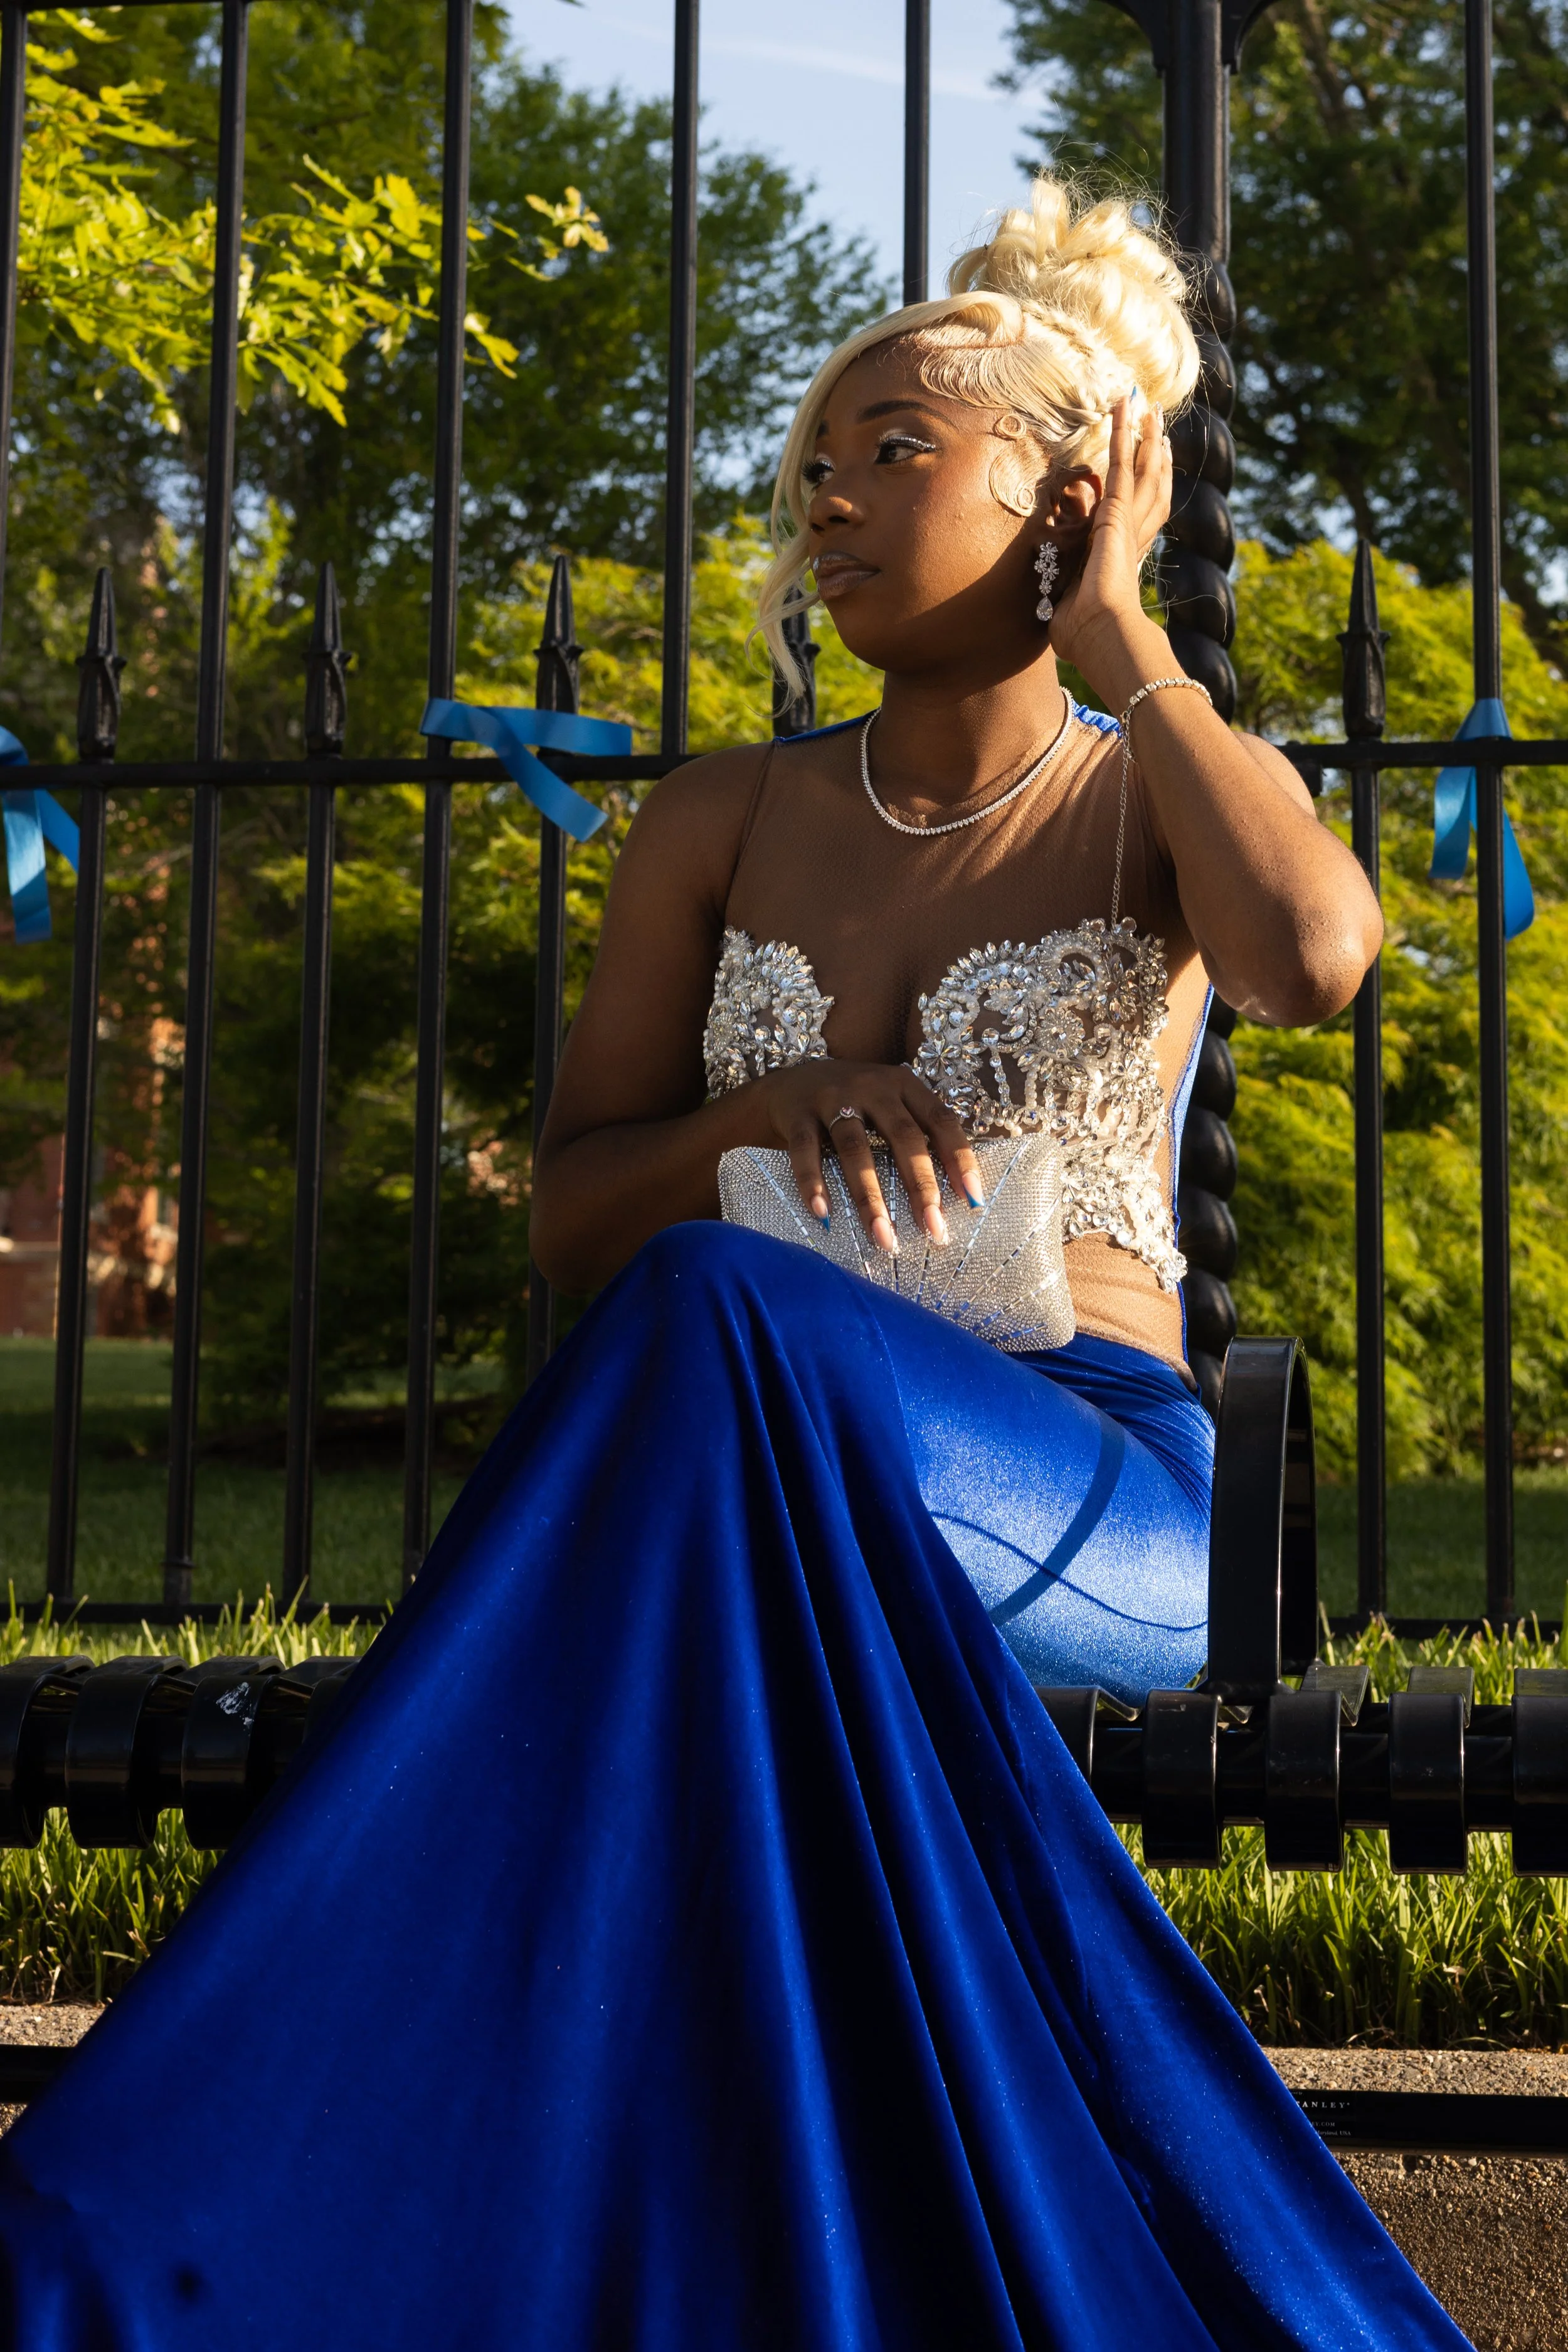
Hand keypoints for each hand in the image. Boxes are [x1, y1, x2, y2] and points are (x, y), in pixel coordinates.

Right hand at [763, 1059, 982, 1253]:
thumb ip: (917, 1135)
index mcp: (903, 1085)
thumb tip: (955, 1196)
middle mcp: (872, 1086)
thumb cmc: (851, 1104)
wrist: (786, 1083)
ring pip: (855, 1148)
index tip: (973, 1200)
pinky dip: (813, 1183)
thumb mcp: (888, 1105)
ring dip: (870, 1196)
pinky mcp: (796, 1113)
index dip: (960, 1159)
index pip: (941, 1120)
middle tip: (931, 1228)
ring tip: (881, 1235)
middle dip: (920, 1186)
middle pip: (903, 1136)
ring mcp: (832, 1097)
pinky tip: (823, 1213)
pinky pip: (805, 1151)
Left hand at [1046, 398, 1172, 688]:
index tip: (1152, 464)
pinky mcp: (1116, 511)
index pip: (1141, 512)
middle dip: (1156, 451)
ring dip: (1146, 435)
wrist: (1100, 633)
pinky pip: (1119, 462)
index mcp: (1124, 556)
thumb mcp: (1070, 610)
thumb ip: (1066, 602)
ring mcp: (1129, 521)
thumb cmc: (1085, 635)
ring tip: (1149, 407)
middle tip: (1159, 423)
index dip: (1149, 485)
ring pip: (1143, 467)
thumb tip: (1053, 613)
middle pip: (1151, 482)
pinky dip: (1123, 432)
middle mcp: (1133, 534)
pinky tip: (1124, 405)